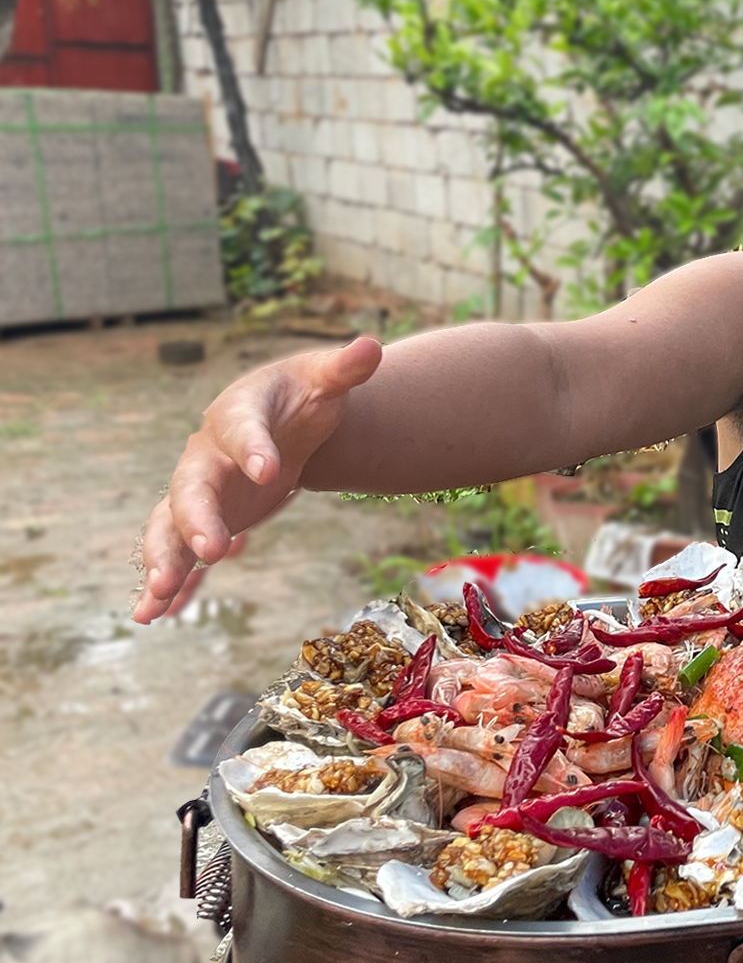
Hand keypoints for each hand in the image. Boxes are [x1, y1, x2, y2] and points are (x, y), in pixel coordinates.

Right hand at [132, 337, 383, 623]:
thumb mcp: (325, 380)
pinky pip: (180, 553)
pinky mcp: (205, 521)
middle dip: (195, 519)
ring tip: (157, 597)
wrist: (281, 417)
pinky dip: (169, 583)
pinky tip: (151, 616)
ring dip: (164, 559)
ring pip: (169, 526)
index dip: (255, 448)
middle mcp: (207, 455)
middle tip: (211, 550)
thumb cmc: (303, 396)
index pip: (242, 429)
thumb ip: (344, 369)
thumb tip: (371, 346)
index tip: (273, 471)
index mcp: (237, 414)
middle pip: (190, 487)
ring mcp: (201, 493)